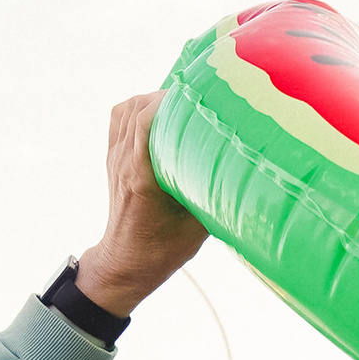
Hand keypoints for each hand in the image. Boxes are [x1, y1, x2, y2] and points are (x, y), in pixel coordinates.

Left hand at [74, 91, 204, 318]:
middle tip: (197, 99)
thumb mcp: (198, 226)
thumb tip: (245, 171)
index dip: (170, 101)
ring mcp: (115, 159)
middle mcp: (124, 162)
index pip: (145, 121)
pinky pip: (119, 119)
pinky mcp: (113, 159)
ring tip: (181, 104)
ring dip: (152, 100)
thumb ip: (214, 195)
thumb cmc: (163, 250)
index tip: (199, 96)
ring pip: (126, 109)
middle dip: (167, 97)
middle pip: (136, 108)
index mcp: (142, 177)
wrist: (127, 263)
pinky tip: (160, 114)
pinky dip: (138, 108)